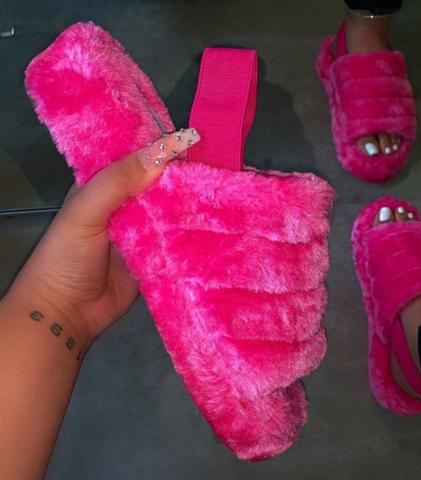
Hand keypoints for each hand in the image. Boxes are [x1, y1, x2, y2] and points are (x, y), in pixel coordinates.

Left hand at [4, 128, 199, 350]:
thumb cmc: (66, 257)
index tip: (194, 138)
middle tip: (220, 164)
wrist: (67, 313)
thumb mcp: (85, 212)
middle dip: (183, 176)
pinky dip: (192, 231)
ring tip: (226, 189)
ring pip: (171, 210)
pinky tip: (217, 222)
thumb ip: (117, 182)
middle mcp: (126, 205)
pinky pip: (177, 239)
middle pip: (158, 184)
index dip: (160, 147)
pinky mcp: (156, 255)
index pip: (135, 158)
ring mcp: (143, 232)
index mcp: (104, 186)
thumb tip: (163, 153)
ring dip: (192, 203)